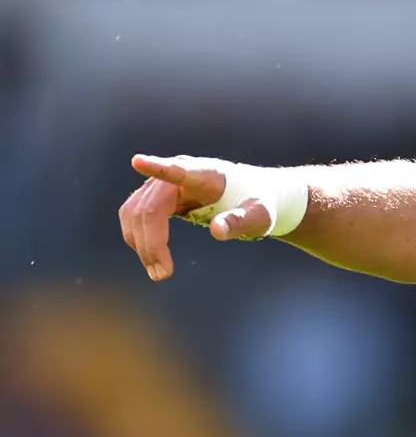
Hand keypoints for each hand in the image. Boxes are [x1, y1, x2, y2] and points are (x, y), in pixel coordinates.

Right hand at [120, 154, 273, 280]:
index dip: (158, 167)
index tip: (139, 161)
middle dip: (152, 242)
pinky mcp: (156, 194)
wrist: (252, 194)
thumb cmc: (258, 203)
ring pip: (136, 212)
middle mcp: (179, 171)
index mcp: (207, 173)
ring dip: (141, 244)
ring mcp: (164, 182)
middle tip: (162, 274)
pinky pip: (134, 215)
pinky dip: (138, 238)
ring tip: (159, 272)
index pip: (179, 170)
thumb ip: (241, 221)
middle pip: (150, 207)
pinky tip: (150, 257)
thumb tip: (216, 230)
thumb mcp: (260, 216)